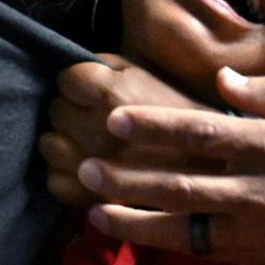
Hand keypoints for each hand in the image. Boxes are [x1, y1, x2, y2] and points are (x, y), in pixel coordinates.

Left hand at [40, 53, 215, 207]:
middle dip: (71, 110)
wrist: (215, 169)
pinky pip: (55, 182)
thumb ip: (113, 65)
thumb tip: (79, 65)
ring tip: (84, 143)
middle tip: (92, 116)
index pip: (66, 79)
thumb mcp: (153, 74)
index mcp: (113, 95)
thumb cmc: (185, 114)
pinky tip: (85, 170)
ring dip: (62, 142)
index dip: (78, 82)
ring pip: (49, 146)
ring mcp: (94, 168)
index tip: (92, 89)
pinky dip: (64, 175)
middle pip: (56, 111)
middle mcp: (98, 131)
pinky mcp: (95, 199)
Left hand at [78, 68, 264, 264]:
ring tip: (93, 209)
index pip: (205, 133)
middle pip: (184, 182)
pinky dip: (163, 241)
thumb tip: (222, 77)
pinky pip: (199, 249)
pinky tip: (131, 232)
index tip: (116, 119)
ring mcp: (254, 228)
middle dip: (131, 177)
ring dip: (136, 218)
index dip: (157, 127)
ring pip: (184, 225)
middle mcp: (260, 189)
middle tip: (86, 167)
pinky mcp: (253, 255)